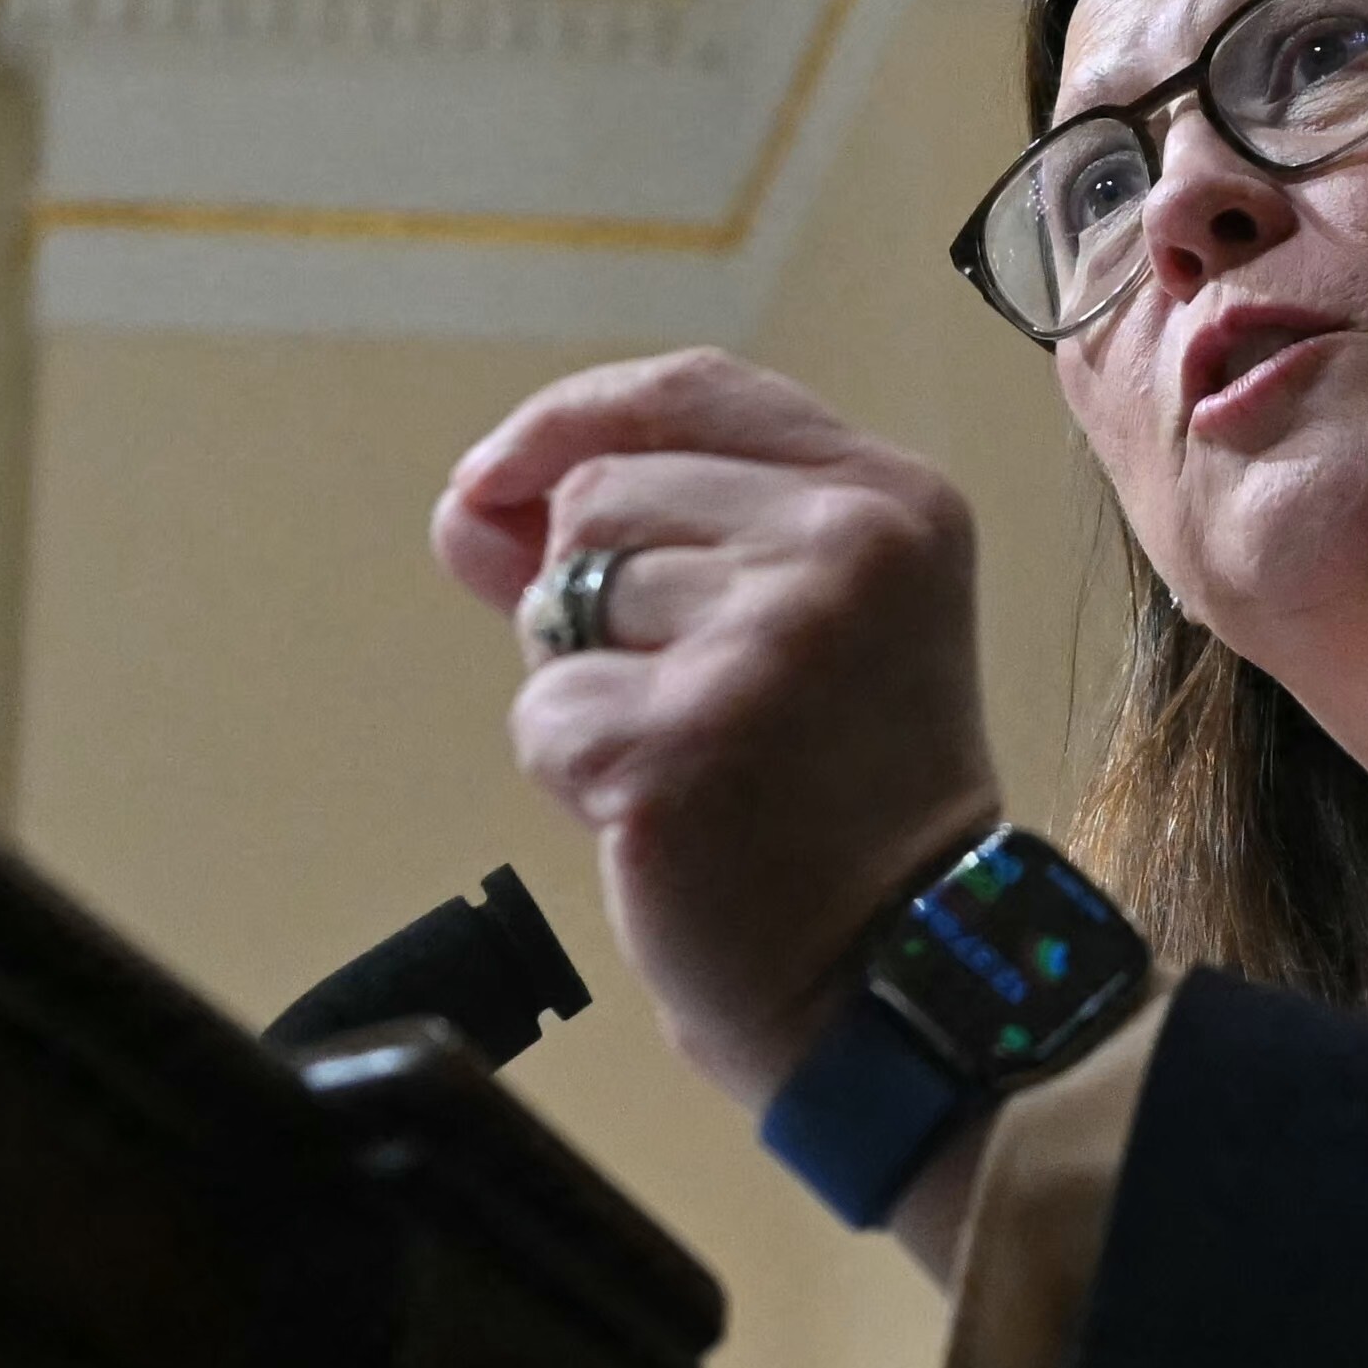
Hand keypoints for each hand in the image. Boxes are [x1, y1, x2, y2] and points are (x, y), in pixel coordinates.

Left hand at [433, 351, 1004, 1112]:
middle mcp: (844, 547)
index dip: (570, 419)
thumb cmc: (842, 802)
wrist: (897, 977)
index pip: (691, 390)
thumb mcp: (797, 622)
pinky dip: (572, 775)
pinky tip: (663, 816)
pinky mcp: (682, 743)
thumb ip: (652, 535)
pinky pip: (543, 715)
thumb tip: (470, 503)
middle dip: (591, 595)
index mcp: (891, 499)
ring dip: (586, 686)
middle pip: (600, 496)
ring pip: (560, 604)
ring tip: (690, 757)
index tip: (492, 478)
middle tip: (688, 696)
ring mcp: (768, 641)